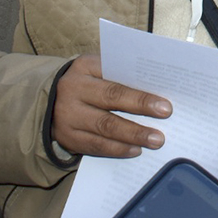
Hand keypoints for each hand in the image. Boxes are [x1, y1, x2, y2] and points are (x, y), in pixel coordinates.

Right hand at [51, 55, 171, 157]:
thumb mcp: (98, 70)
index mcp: (85, 67)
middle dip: (140, 109)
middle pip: (110, 100)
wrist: (51, 101)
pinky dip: (117, 149)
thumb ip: (122, 75)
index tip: (166, 105)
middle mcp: (73, 89)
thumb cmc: (89, 83)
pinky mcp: (67, 137)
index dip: (141, 93)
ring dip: (132, 135)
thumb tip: (158, 89)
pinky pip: (95, 146)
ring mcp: (67, 115)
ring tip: (155, 140)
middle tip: (165, 117)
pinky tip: (135, 150)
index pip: (116, 78)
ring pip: (103, 127)